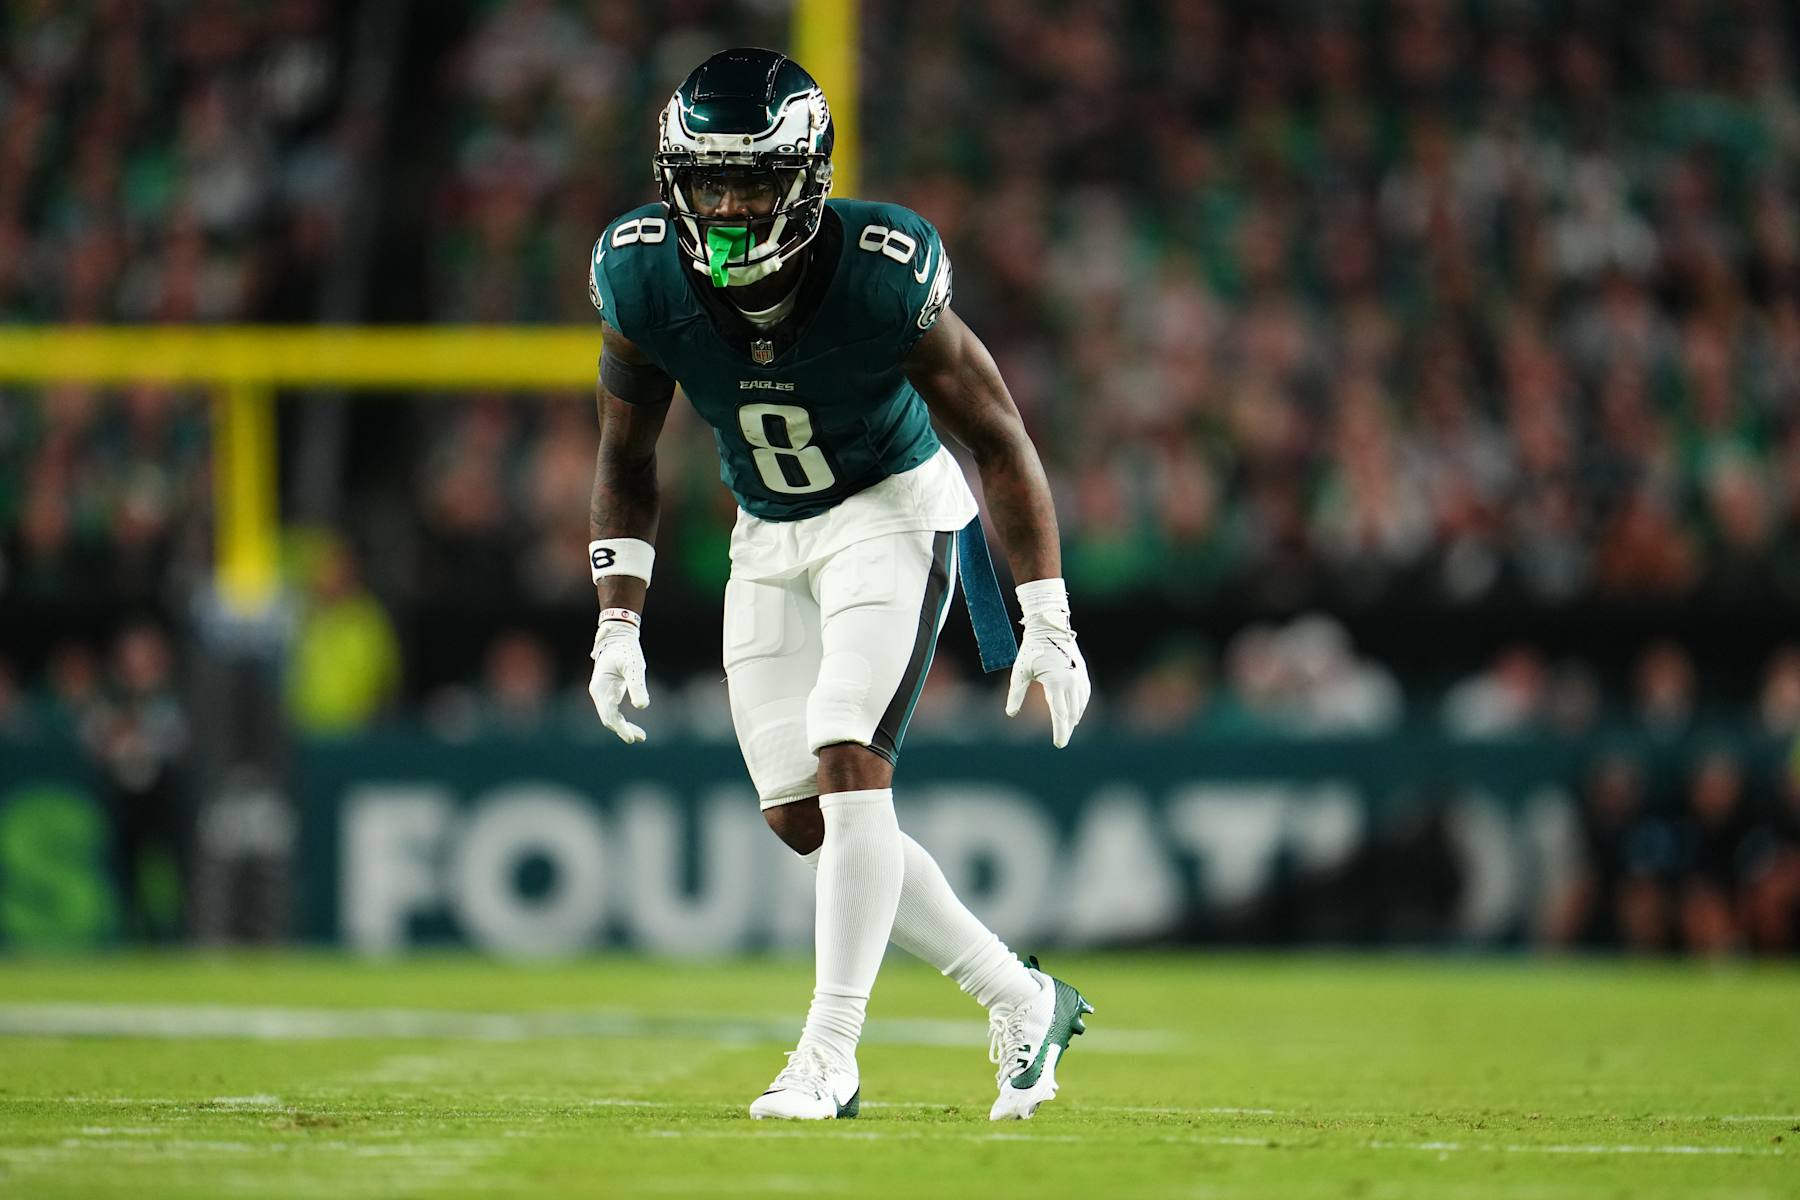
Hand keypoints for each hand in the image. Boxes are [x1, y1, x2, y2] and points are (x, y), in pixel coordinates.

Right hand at [589, 617, 648, 742]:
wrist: (618, 637)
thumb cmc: (626, 650)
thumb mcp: (634, 666)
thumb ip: (637, 685)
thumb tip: (642, 706)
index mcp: (601, 688)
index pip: (609, 714)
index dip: (620, 728)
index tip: (631, 738)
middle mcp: (598, 692)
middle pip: (608, 718)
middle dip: (623, 730)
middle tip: (640, 738)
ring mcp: (602, 693)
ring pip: (610, 716)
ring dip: (623, 727)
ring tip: (641, 736)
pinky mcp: (608, 692)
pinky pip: (613, 711)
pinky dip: (622, 720)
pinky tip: (633, 726)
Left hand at [1004, 580, 1089, 747]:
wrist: (1049, 628)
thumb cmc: (1031, 650)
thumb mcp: (1020, 673)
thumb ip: (1016, 694)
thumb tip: (1010, 713)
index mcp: (1055, 683)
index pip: (1060, 714)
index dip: (1060, 731)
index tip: (1059, 744)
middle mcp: (1071, 681)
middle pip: (1071, 713)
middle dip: (1066, 728)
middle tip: (1061, 741)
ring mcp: (1079, 676)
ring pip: (1080, 704)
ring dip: (1074, 718)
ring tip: (1067, 728)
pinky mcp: (1082, 672)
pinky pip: (1084, 694)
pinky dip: (1081, 705)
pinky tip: (1075, 712)